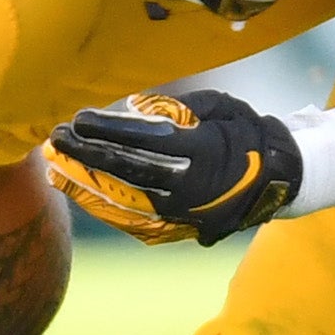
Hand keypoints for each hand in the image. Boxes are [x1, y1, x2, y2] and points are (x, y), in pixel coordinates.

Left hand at [47, 89, 300, 244]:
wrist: (278, 180)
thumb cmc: (244, 133)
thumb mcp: (218, 106)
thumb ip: (175, 106)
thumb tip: (133, 108)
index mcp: (200, 152)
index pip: (142, 141)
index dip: (107, 130)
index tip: (78, 119)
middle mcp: (188, 187)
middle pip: (125, 171)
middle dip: (86, 154)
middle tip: (56, 139)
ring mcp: (181, 213)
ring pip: (122, 200)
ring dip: (85, 184)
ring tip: (56, 167)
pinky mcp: (177, 228)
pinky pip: (131, 220)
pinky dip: (103, 207)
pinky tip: (80, 193)